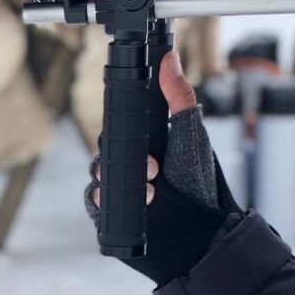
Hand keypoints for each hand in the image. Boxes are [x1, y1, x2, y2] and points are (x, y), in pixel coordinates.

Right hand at [84, 50, 238, 285]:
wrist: (201, 236)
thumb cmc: (201, 186)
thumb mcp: (192, 136)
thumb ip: (179, 97)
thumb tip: (169, 57)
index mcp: (151, 143)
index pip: (124, 125)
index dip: (124, 123)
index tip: (136, 128)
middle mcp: (134, 164)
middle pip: (108, 147)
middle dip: (124, 156)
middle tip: (154, 168)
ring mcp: (122, 189)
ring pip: (99, 173)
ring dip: (116, 179)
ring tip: (150, 191)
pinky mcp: (112, 213)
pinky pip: (93, 200)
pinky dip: (103, 199)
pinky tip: (130, 202)